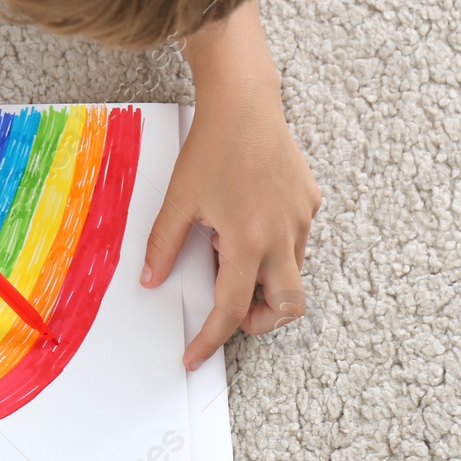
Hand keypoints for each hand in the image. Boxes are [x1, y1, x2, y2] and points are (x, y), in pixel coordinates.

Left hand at [142, 72, 319, 369]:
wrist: (244, 104)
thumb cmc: (211, 148)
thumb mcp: (178, 201)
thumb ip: (163, 245)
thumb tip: (150, 279)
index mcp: (248, 242)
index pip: (232, 311)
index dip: (211, 339)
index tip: (195, 356)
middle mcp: (284, 236)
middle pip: (286, 306)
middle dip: (259, 320)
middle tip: (227, 311)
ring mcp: (302, 219)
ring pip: (294, 273)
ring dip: (264, 280)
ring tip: (226, 250)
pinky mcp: (310, 201)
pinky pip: (297, 241)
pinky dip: (275, 249)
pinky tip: (246, 223)